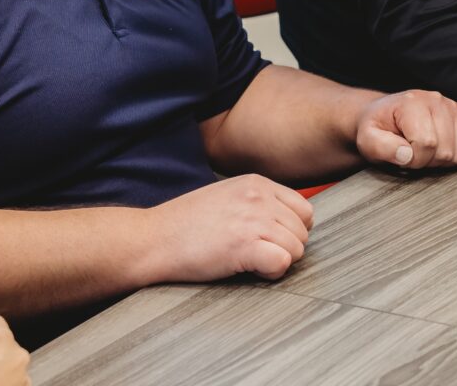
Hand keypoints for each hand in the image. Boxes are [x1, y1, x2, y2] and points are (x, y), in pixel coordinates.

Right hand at [143, 173, 314, 281]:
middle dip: (286, 248)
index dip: (291, 231)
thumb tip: (285, 222)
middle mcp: (259, 197)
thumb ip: (257, 202)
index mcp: (256, 183)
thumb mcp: (226, 196)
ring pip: (297, 249)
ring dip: (278, 261)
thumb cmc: (183, 224)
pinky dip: (271, 273)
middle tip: (257, 254)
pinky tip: (250, 270)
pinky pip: (283, 263)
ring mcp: (253, 220)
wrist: (152, 238)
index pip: (304, 210)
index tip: (270, 240)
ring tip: (250, 261)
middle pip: (303, 232)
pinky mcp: (245, 245)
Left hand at [353, 89, 456, 169]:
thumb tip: (406, 155)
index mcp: (411, 103)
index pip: (426, 144)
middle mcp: (436, 100)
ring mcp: (452, 106)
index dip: (413, 160)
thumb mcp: (367, 140)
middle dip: (428, 161)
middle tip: (414, 153)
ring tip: (427, 151)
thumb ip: (382, 147)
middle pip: (446, 150)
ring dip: (444, 160)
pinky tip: (445, 150)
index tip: (402, 155)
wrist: (385, 115)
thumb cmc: (377, 129)